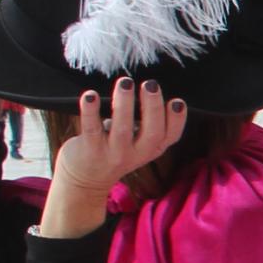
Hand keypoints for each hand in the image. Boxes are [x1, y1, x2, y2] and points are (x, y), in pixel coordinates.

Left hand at [42, 81, 183, 238]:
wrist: (85, 179)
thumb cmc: (114, 151)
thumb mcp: (138, 143)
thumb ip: (147, 125)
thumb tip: (152, 90)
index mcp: (151, 149)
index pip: (170, 136)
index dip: (177, 120)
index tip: (176, 101)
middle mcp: (135, 153)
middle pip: (152, 132)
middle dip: (153, 107)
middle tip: (150, 84)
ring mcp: (112, 153)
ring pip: (122, 128)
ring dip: (125, 104)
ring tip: (125, 83)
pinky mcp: (89, 150)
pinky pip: (91, 128)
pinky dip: (90, 111)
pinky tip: (91, 96)